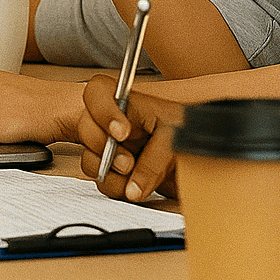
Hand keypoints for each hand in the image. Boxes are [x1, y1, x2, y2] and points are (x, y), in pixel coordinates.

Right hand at [77, 73, 183, 200]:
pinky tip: (131, 184)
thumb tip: (133, 188)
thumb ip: (154, 162)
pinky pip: (100, 179)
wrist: (193, 155)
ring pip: (88, 157)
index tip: (121, 133)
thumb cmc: (186, 133)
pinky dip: (114, 186)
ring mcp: (109, 145)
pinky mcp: (111, 167)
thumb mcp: (176, 139)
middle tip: (128, 162)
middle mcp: (112, 120)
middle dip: (105, 149)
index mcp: (128, 102)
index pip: (98, 92)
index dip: (103, 111)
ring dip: (109, 172)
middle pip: (86, 127)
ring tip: (132, 174)